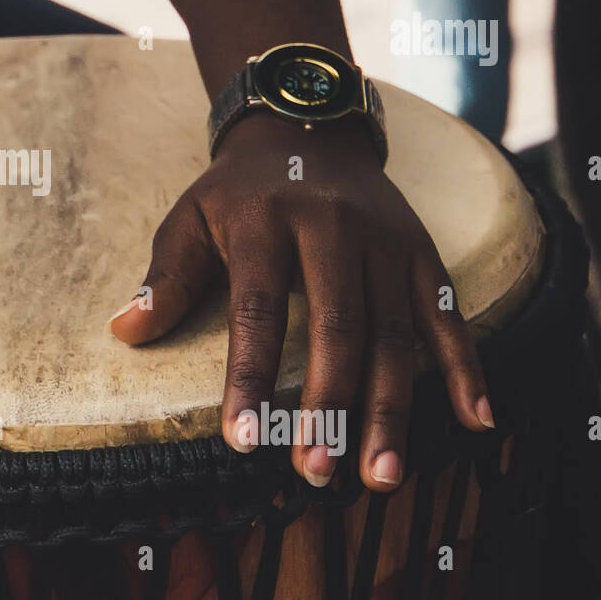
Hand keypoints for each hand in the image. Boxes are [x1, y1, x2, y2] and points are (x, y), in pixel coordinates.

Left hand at [109, 112, 493, 491]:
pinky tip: (476, 420)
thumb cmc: (238, 189)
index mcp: (264, 221)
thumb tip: (124, 332)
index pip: (258, 309)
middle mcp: (332, 228)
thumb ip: (167, 277)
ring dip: (391, 408)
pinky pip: (448, 313)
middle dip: (329, 406)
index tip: (241, 439)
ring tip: (379, 474)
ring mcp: (385, 240)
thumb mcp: (191, 217)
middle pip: (338, 327)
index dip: (249, 376)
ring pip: (396, 332)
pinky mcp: (422, 250)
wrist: (307, 124)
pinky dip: (466, 367)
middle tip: (316, 471)